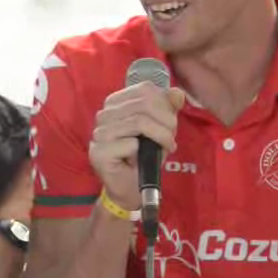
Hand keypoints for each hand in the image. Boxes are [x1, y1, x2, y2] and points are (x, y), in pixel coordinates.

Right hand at [88, 83, 184, 209]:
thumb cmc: (143, 157)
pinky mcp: (99, 152)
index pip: (145, 90)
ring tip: (166, 146)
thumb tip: (177, 93)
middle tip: (171, 138)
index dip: (165, 104)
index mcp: (116, 103)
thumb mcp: (160, 128)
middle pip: (144, 105)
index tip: (171, 122)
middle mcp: (104, 114)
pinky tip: (146, 160)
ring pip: (139, 122)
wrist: (129, 188)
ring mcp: (99, 133)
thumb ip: (168, 109)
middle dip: (166, 121)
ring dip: (160, 136)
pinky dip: (145, 152)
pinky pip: (131, 143)